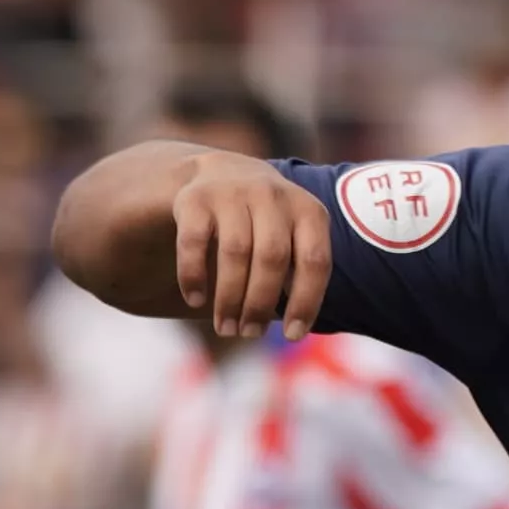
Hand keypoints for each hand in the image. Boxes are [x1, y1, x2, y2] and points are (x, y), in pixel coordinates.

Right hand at [167, 152, 334, 342]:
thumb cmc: (266, 224)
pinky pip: (194, 243)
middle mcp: (273, 196)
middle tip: (248, 333)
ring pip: (235, 253)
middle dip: (260, 304)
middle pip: (272, 258)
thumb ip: (300, 272)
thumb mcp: (294, 236)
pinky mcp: (196, 198)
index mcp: (307, 210)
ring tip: (225, 328)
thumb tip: (294, 329)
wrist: (222, 172)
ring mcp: (233, 193)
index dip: (306, 302)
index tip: (292, 336)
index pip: (314, 260)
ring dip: (229, 299)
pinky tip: (195, 300)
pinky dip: (194, 276)